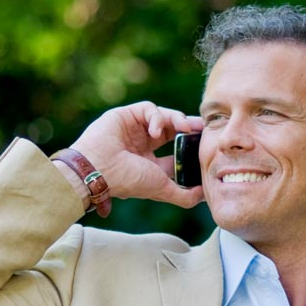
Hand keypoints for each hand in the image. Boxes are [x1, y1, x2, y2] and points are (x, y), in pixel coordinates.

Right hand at [69, 102, 204, 208]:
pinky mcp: (126, 115)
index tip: (206, 144)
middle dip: (189, 127)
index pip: (175, 151)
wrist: (99, 170)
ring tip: (184, 127)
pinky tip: (155, 131)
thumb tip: (205, 196)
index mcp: (150, 163)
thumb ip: (184, 196)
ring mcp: (134, 129)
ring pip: (163, 116)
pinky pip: (149, 109)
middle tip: (203, 128)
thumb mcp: (162, 189)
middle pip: (172, 130)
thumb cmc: (127, 181)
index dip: (191, 147)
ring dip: (176, 120)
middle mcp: (142, 145)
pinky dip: (156, 117)